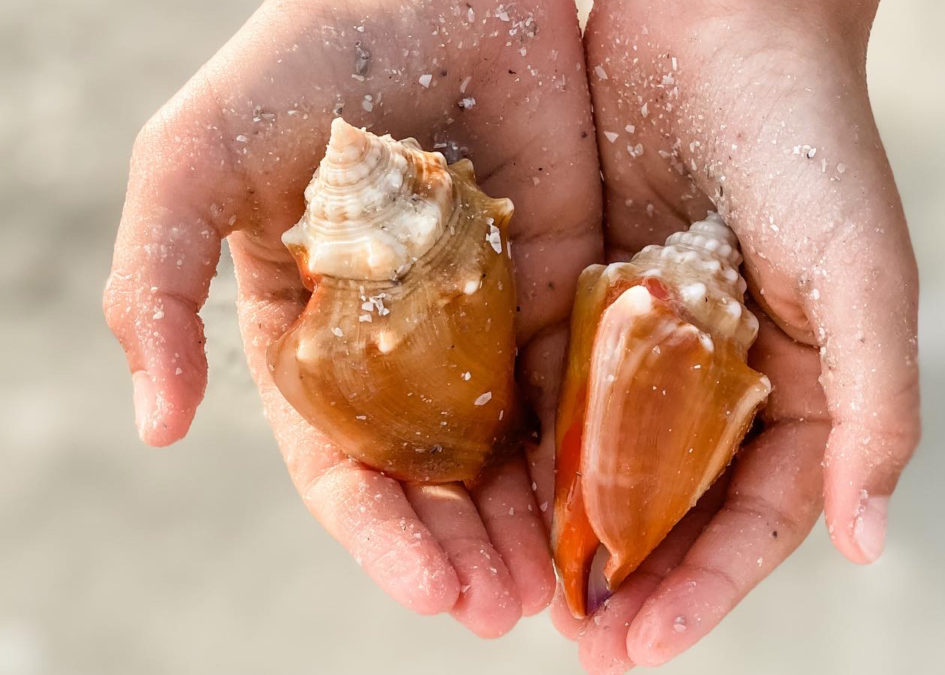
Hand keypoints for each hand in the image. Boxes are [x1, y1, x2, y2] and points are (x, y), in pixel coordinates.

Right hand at [103, 0, 601, 636]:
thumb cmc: (305, 54)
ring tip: (564, 589)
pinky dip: (591, 445)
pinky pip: (577, 379)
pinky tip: (614, 498)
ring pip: (511, 447)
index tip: (429, 592)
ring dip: (532, 523)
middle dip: (466, 549)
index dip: (380, 535)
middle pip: (435, 476)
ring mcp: (484, 318)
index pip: (343, 464)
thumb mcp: (198, 159)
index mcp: (312, 337)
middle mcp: (400, 346)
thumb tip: (154, 425)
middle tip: (508, 613)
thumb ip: (159, 284)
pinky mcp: (558, 281)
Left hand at [553, 0, 919, 668]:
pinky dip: (534, 447)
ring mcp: (651, 344)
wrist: (716, 19)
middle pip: (677, 504)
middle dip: (635, 580)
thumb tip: (866, 543)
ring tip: (531, 602)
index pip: (759, 514)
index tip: (648, 648)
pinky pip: (558, 388)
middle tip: (584, 648)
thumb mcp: (862, 272)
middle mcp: (723, 377)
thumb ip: (875, 408)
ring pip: (611, 461)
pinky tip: (497, 500)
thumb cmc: (809, 138)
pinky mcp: (587, 300)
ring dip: (574, 534)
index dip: (709, 587)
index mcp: (802, 384)